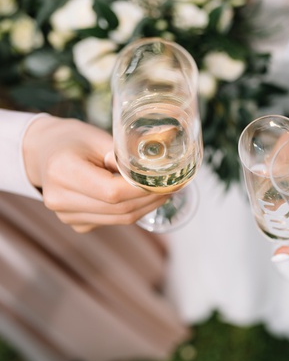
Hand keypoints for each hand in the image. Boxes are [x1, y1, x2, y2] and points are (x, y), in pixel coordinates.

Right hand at [22, 115, 165, 232]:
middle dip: (151, 199)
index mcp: (63, 172)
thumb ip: (123, 154)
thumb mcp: (97, 137)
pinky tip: (142, 198)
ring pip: (119, 219)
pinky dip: (132, 211)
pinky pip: (112, 221)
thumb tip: (155, 168)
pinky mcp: (75, 223)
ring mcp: (65, 215)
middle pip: (119, 209)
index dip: (143, 190)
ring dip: (146, 208)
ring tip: (163, 192)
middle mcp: (60, 198)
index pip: (112, 191)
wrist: (44, 152)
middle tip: (172, 187)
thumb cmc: (73, 139)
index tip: (166, 181)